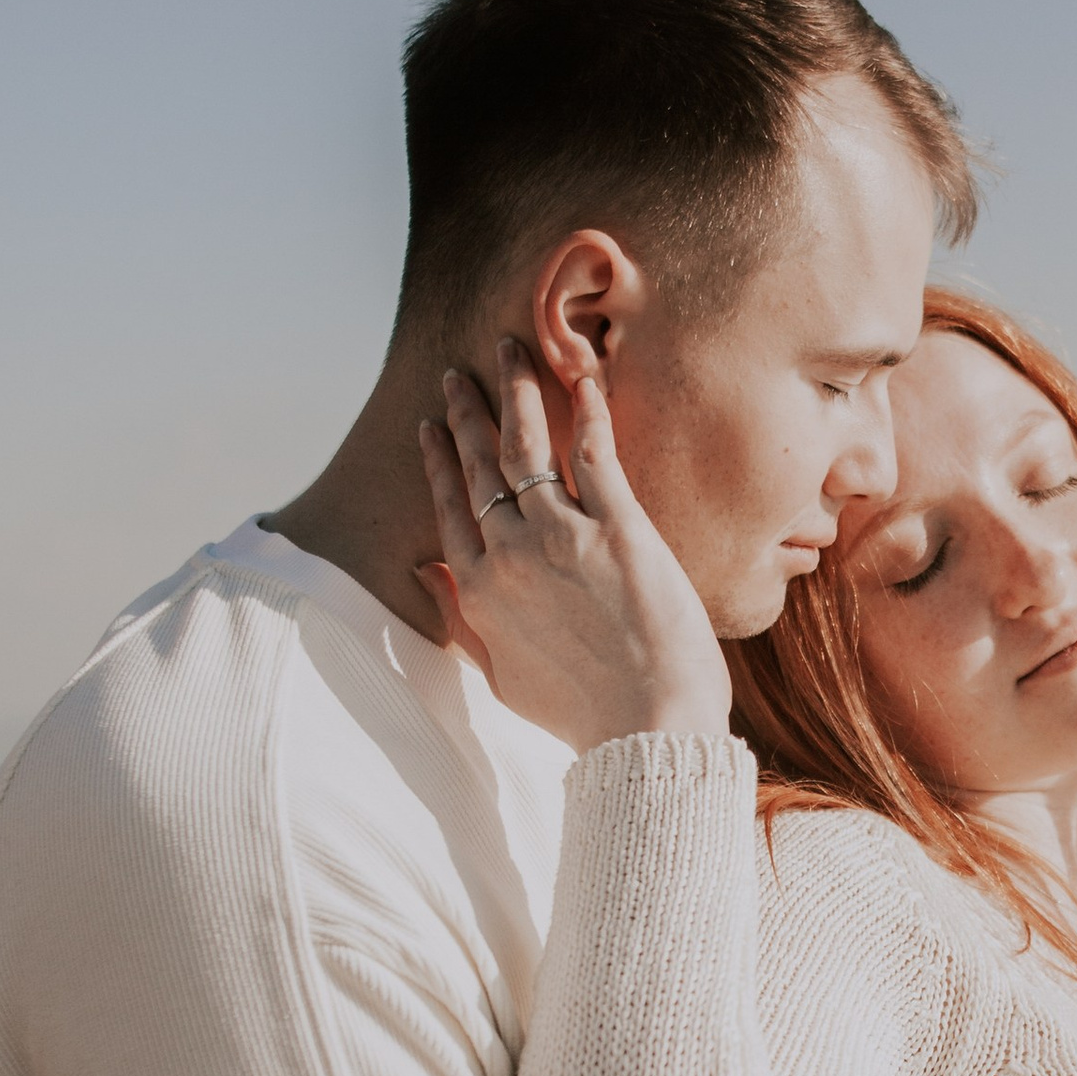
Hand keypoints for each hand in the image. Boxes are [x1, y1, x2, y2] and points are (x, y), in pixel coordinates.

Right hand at [418, 342, 730, 753]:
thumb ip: (462, 623)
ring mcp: (561, 537)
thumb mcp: (503, 677)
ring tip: (510, 348)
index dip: (440, 462)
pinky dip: (585, 411)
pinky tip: (582, 377)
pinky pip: (594, 454)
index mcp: (480, 592)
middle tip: (459, 374)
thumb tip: (430, 575)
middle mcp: (510, 555)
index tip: (431, 427)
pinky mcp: (618, 530)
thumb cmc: (583, 715)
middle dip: (467, 412)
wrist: (645, 727)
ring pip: (526, 446)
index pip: (450, 508)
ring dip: (514, 390)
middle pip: (479, 466)